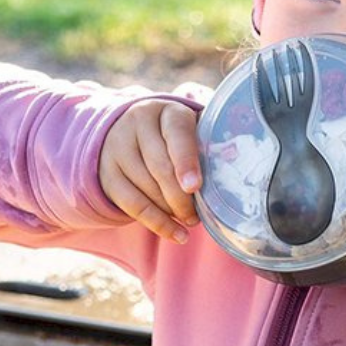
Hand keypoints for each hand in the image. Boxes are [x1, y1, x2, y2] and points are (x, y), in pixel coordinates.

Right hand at [99, 100, 201, 243]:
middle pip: (160, 167)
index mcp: (166, 111)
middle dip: (181, 197)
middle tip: (198, 214)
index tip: (195, 186)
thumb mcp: (190, 128)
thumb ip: (211, 141)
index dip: (186, 161)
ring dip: (171, 210)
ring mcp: (118, 148)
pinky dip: (158, 223)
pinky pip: (133, 205)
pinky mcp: (107, 173)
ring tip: (191, 220)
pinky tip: (177, 235)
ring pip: (146, 187)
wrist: (124, 131)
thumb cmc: (174, 136)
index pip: (177, 135)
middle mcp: (137, 124)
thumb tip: (238, 163)